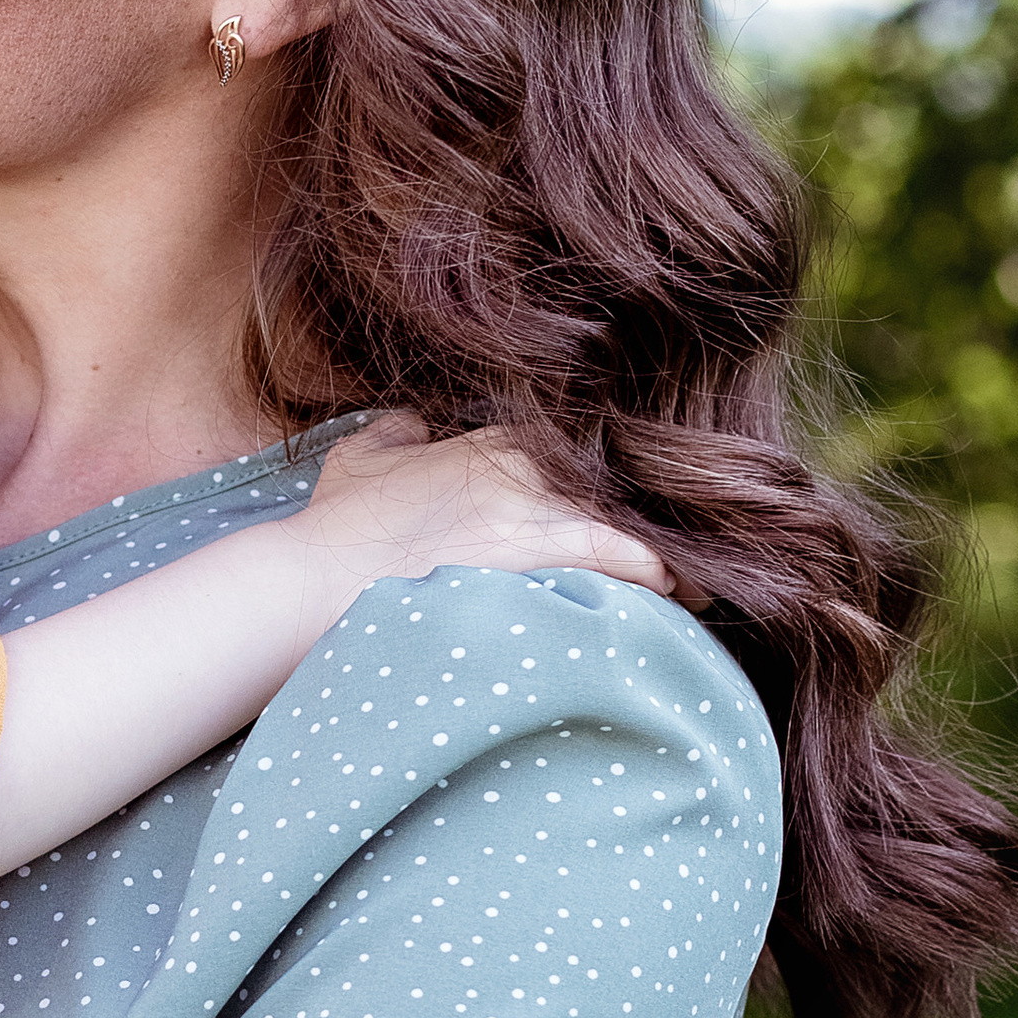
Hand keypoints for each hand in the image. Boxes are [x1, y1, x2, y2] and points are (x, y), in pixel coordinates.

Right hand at [295, 415, 679, 612]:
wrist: (322, 579)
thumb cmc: (338, 530)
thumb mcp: (360, 460)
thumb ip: (396, 434)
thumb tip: (413, 424)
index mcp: (492, 441)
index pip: (576, 450)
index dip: (609, 481)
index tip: (631, 504)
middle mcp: (527, 464)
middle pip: (616, 483)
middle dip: (649, 515)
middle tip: (680, 545)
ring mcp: (541, 505)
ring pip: (632, 519)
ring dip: (665, 553)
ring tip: (694, 581)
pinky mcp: (549, 550)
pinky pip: (632, 556)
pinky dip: (661, 573)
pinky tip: (682, 593)